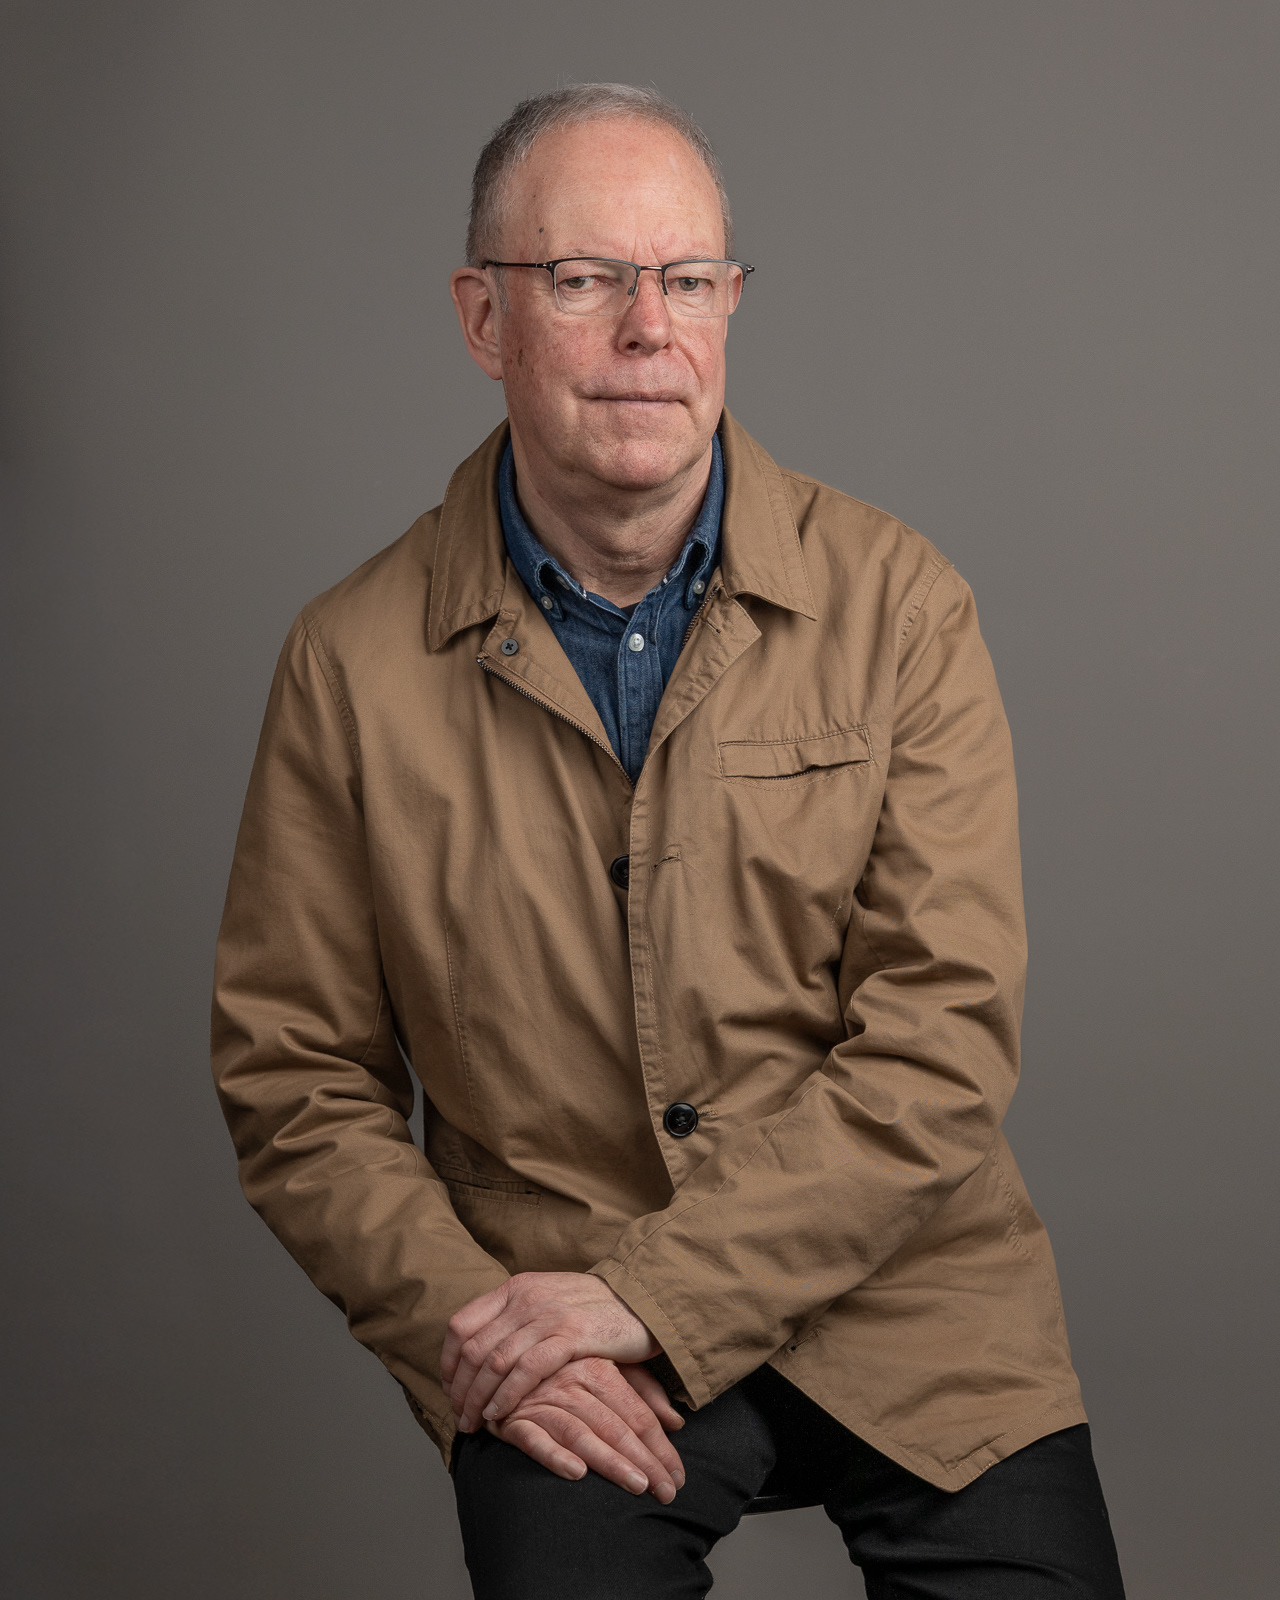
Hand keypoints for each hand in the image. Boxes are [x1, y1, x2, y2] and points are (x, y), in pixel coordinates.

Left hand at [442, 1271, 658, 1433]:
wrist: (642, 1299)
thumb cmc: (594, 1308)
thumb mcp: (548, 1301)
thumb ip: (517, 1319)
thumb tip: (481, 1349)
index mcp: (515, 1288)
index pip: (461, 1324)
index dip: (448, 1362)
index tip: (448, 1389)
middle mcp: (526, 1297)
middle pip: (473, 1348)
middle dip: (459, 1389)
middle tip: (459, 1416)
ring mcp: (548, 1315)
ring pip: (495, 1362)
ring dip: (478, 1398)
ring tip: (474, 1423)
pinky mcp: (572, 1334)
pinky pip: (527, 1370)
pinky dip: (507, 1395)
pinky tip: (500, 1414)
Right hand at [484, 1357, 684, 1501]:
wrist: (503, 1357)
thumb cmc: (564, 1366)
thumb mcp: (608, 1368)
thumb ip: (643, 1392)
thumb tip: (677, 1422)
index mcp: (598, 1367)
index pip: (637, 1414)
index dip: (661, 1447)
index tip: (678, 1477)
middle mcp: (572, 1381)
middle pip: (615, 1426)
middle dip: (644, 1462)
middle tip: (667, 1493)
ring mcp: (541, 1400)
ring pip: (581, 1434)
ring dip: (609, 1462)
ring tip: (637, 1486)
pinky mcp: (511, 1419)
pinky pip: (533, 1439)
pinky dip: (554, 1455)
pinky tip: (576, 1473)